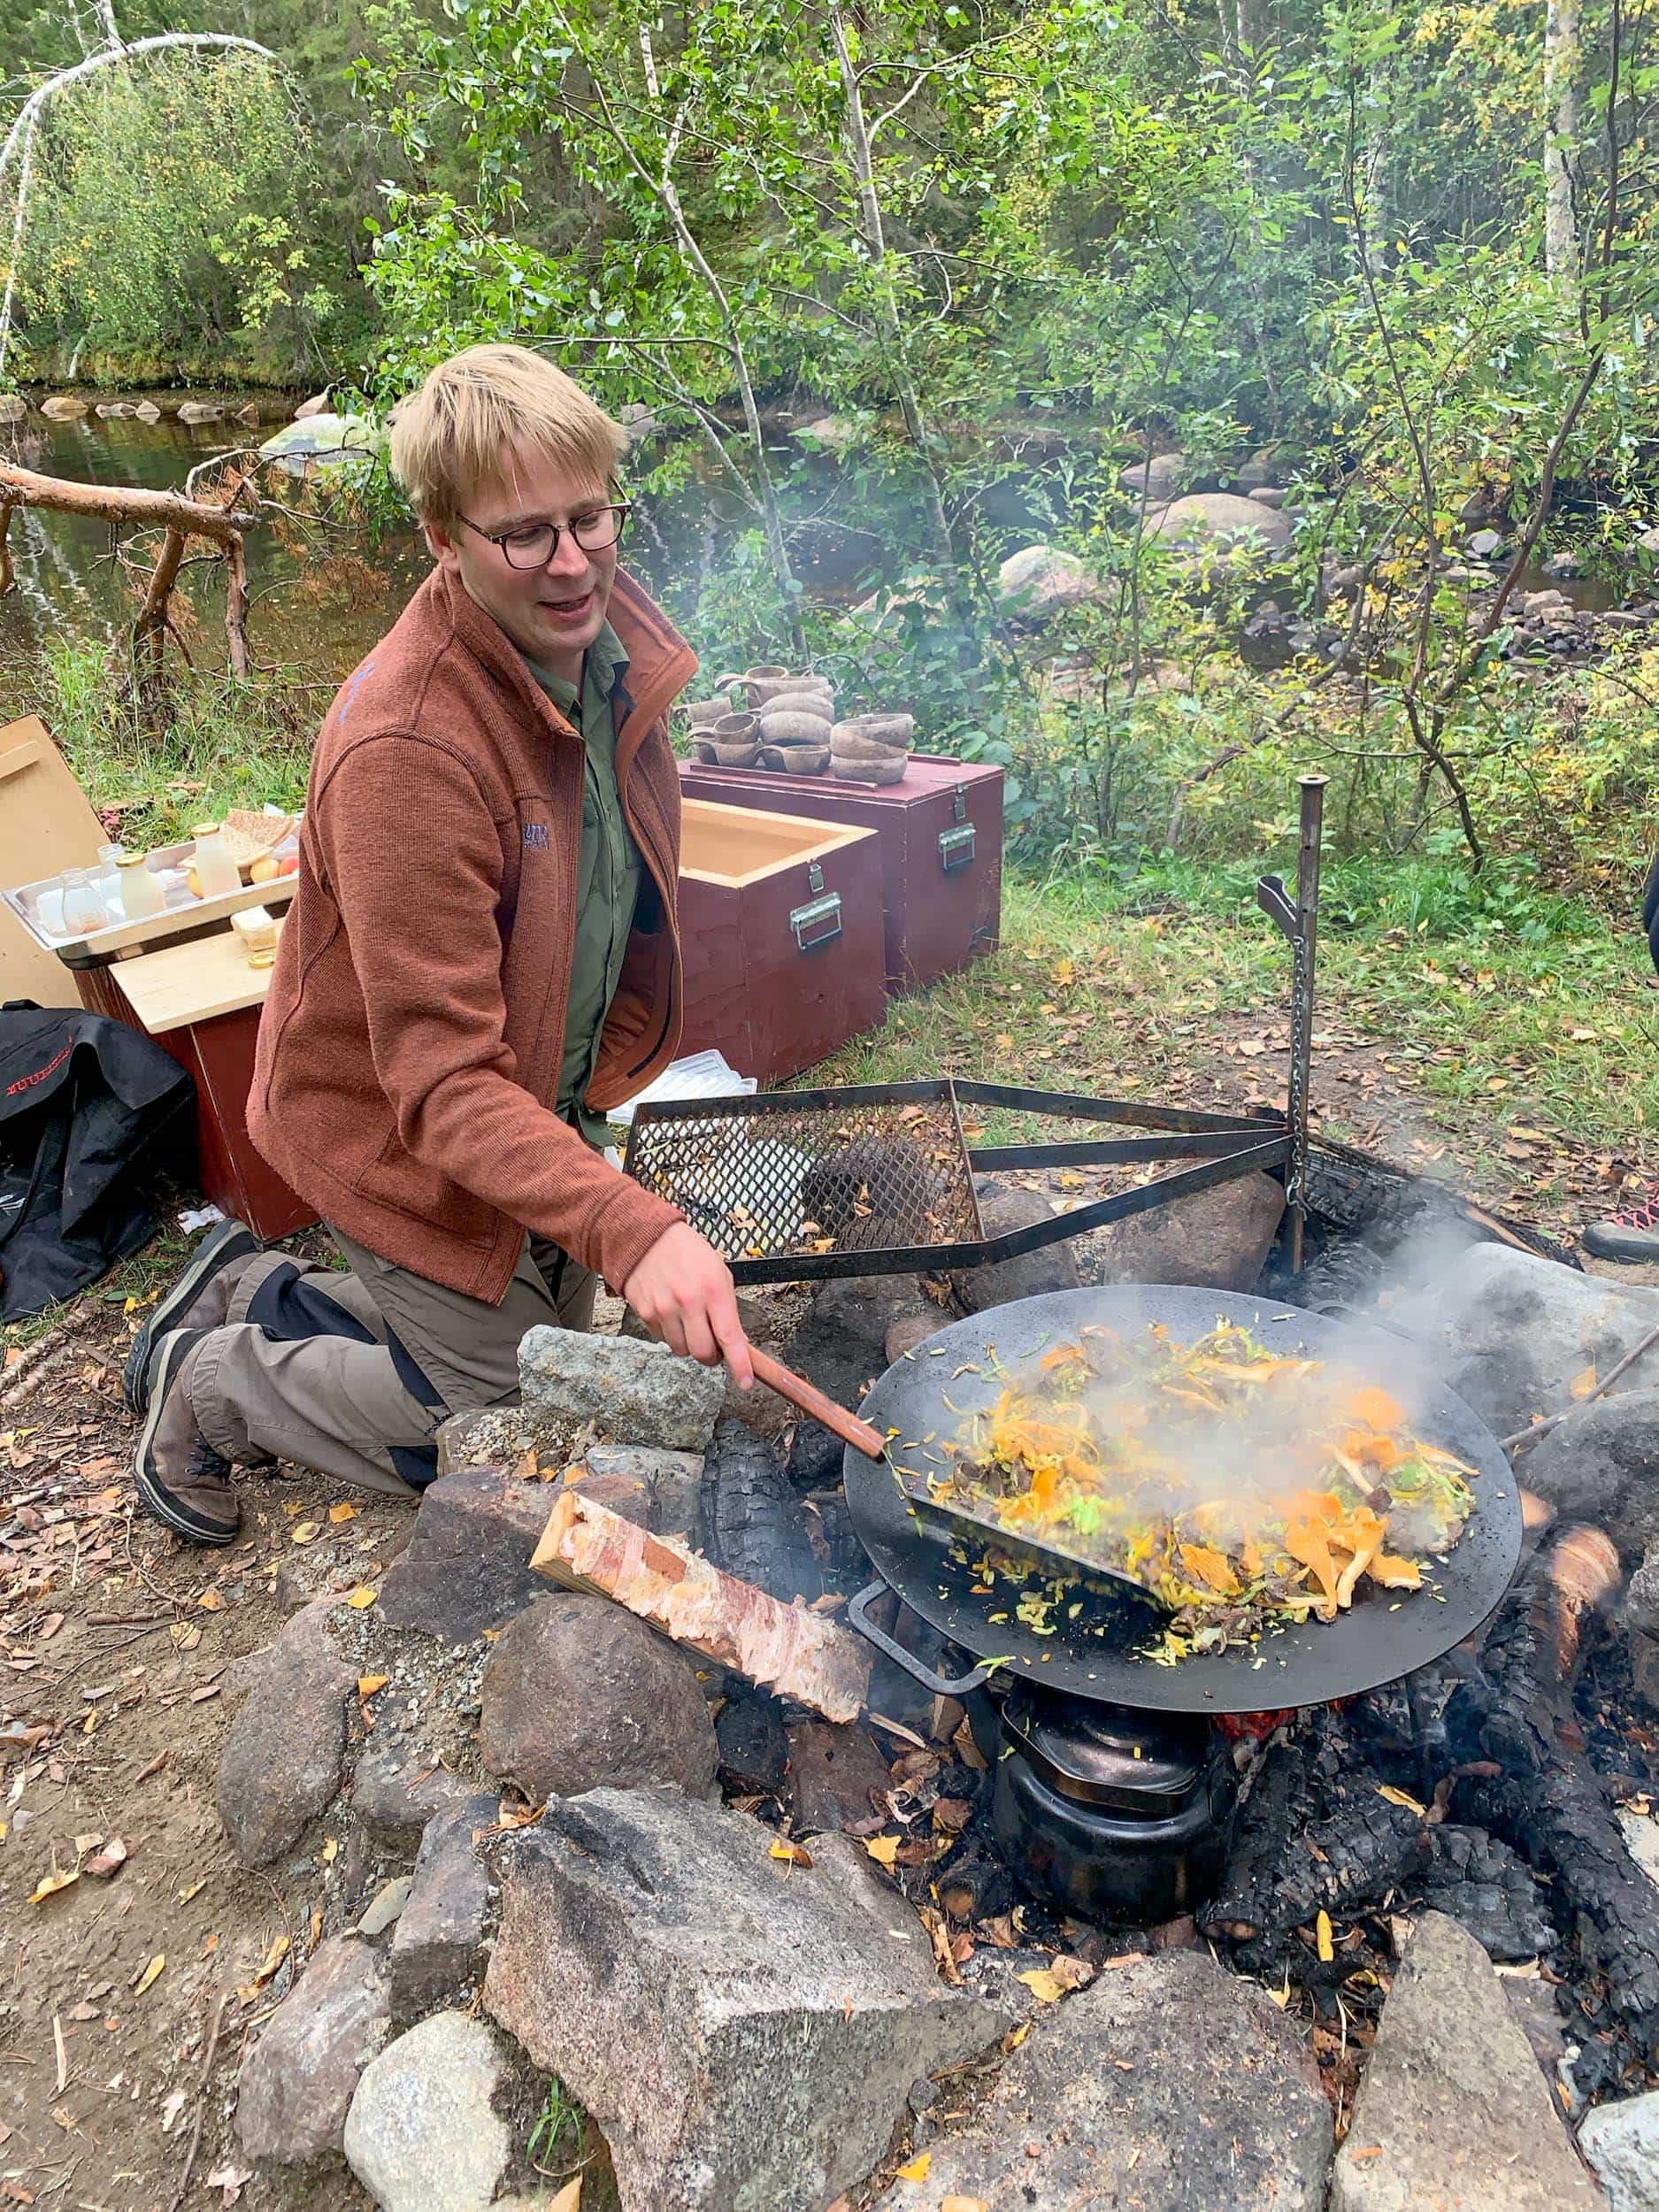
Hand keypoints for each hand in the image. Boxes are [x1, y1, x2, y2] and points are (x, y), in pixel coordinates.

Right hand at [623, 1222, 753, 1387]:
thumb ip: (726, 1308)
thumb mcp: (718, 1272)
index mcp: (714, 1289)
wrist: (647, 1238)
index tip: (745, 1382)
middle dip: (712, 1357)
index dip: (739, 1364)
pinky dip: (671, 1334)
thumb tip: (733, 1342)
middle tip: (713, 1346)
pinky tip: (671, 1313)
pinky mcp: (647, 1312)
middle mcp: (689, 1301)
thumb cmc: (689, 1254)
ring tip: (689, 1321)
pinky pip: (663, 1339)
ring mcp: (665, 1309)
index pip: (730, 1337)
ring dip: (689, 1344)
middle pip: (703, 1353)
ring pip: (682, 1350)